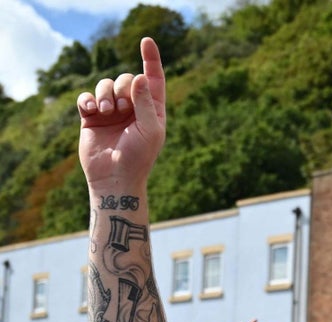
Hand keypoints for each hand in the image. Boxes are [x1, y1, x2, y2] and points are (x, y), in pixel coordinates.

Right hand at [78, 38, 165, 187]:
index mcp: (152, 110)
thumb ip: (145, 103)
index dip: (151, 59)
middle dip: (123, 87)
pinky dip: (87, 99)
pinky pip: (86, 97)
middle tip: (122, 108)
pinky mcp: (92, 117)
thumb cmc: (138, 157)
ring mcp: (112, 111)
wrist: (115, 178)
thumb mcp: (149, 130)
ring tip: (105, 111)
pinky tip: (91, 111)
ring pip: (105, 85)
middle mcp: (133, 108)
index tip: (146, 40)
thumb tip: (141, 77)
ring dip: (105, 94)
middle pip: (127, 79)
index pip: (153, 79)